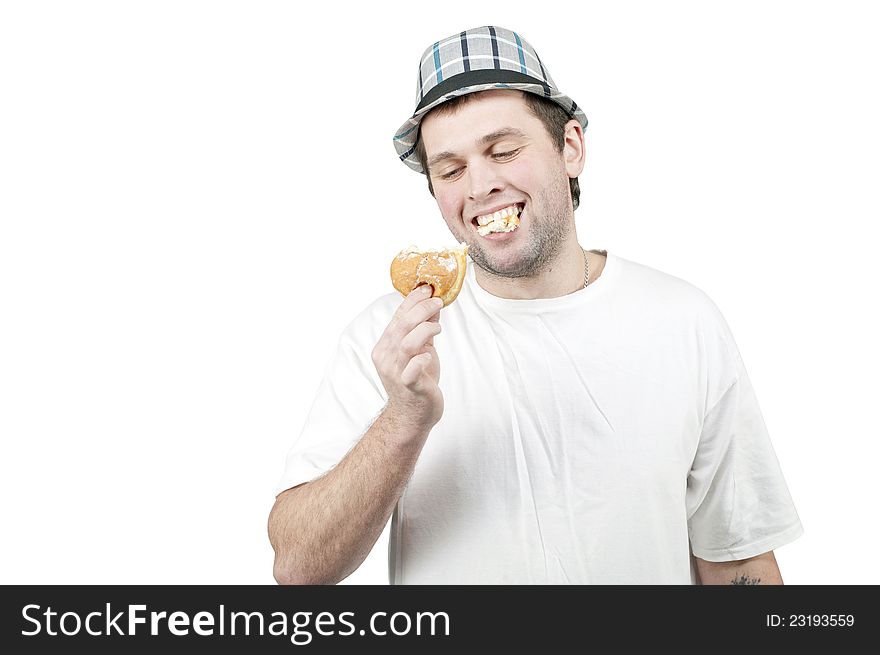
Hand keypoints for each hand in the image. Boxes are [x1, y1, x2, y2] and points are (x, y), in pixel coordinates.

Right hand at [372, 284, 443, 433]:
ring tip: (438, 328)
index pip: (397, 316)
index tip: (427, 287)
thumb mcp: (422, 349)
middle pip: (401, 326)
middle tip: (438, 302)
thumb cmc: (417, 380)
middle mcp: (386, 357)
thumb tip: (433, 304)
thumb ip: (424, 328)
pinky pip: (413, 368)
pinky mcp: (409, 386)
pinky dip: (423, 358)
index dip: (411, 300)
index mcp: (385, 346)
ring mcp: (396, 372)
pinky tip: (430, 356)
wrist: (413, 415)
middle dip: (422, 309)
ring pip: (407, 343)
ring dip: (425, 330)